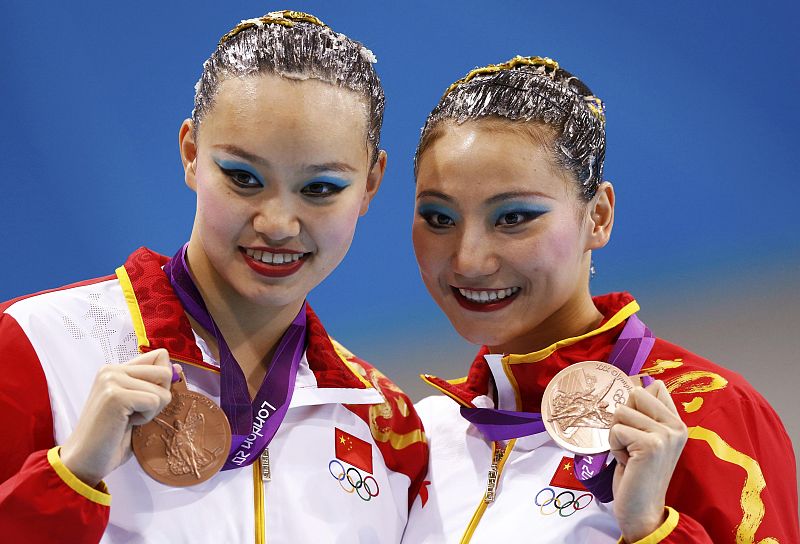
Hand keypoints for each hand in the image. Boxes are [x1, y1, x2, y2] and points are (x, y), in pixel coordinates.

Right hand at [60, 349, 175, 486]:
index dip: (162, 381)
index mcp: (116, 369)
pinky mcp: (115, 396)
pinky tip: (125, 424)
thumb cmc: (112, 437)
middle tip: (135, 413)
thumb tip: (179, 368)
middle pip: (165, 372)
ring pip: (162, 389)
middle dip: (159, 397)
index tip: (144, 401)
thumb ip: (154, 385)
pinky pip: (154, 402)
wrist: (85, 461)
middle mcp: (112, 370)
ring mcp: (112, 380)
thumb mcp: (137, 405)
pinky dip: (146, 418)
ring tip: (127, 420)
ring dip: (152, 411)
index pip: (159, 357)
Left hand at [609, 380, 687, 541]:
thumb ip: (645, 414)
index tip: (637, 429)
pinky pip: (616, 430)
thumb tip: (641, 383)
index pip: (654, 387)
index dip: (635, 404)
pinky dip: (614, 447)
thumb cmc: (638, 473)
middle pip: (635, 394)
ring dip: (616, 435)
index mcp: (677, 422)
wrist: (642, 510)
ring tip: (630, 455)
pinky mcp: (651, 445)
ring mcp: (665, 435)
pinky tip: (628, 463)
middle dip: (623, 419)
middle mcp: (676, 426)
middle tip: (632, 445)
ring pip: (621, 412)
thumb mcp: (644, 438)